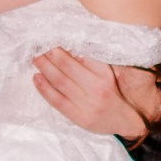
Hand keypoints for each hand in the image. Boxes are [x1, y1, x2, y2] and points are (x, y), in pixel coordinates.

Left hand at [30, 50, 160, 142]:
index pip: (81, 57)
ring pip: (61, 83)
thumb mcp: (109, 74)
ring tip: (36, 59)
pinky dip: (45, 89)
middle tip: (40, 47)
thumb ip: (93, 62)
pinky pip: (58, 101)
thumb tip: (71, 50)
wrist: (123, 120)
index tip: (53, 40)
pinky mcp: (79, 117)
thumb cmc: (113, 93)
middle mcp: (97, 88)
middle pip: (68, 68)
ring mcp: (87, 104)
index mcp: (105, 75)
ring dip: (45, 69)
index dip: (65, 49)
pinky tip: (37, 78)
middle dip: (51, 55)